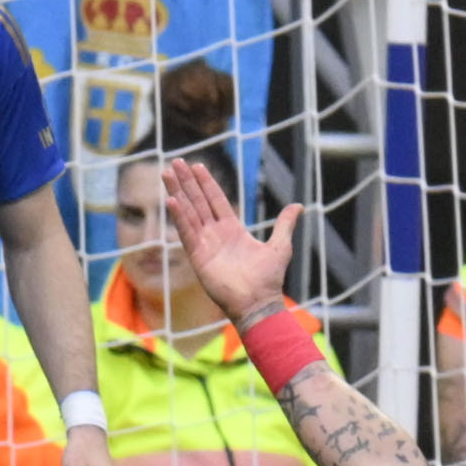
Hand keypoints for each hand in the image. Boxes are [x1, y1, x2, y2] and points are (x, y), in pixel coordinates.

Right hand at [163, 158, 300, 324]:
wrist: (258, 302)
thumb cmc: (269, 279)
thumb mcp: (280, 245)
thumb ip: (285, 224)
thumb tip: (298, 205)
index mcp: (233, 230)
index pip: (216, 200)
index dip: (206, 183)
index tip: (197, 166)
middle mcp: (216, 234)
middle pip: (198, 202)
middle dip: (187, 182)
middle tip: (176, 163)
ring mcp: (205, 244)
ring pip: (189, 213)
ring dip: (178, 193)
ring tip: (167, 174)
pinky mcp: (198, 257)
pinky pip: (186, 233)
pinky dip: (179, 217)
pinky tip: (171, 200)